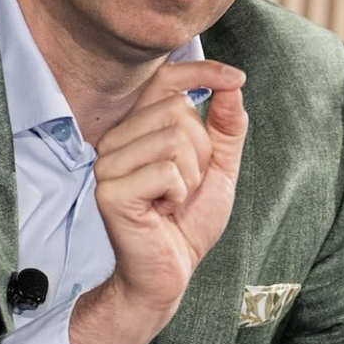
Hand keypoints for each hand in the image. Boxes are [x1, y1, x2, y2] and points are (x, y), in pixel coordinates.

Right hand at [70, 60, 246, 343]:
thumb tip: (233, 85)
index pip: (165, 79)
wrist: (169, 273)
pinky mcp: (111, 190)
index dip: (201, 70)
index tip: (236, 77)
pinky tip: (162, 211)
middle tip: (185, 187)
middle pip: (178, 112)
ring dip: (191, 177)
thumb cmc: (187, 223)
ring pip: (174, 140)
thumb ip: (227, 127)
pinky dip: (179, 195)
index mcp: (136, 128)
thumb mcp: (219, 169)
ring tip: (173, 200)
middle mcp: (115, 140)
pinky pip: (166, 171)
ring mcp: (108, 164)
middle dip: (201, 153)